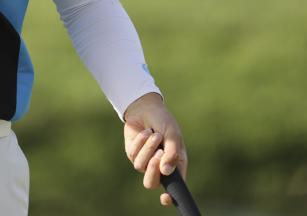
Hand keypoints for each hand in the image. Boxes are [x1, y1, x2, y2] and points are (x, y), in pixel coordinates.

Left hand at [123, 92, 187, 206]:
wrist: (147, 108)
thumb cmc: (164, 122)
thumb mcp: (173, 135)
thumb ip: (172, 153)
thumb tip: (165, 171)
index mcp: (174, 166)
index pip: (173, 188)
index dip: (169, 197)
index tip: (165, 198)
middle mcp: (159, 167)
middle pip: (151, 183)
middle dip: (153, 169)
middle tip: (158, 153)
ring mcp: (144, 161)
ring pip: (141, 166)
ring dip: (148, 148)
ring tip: (155, 134)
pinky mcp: (132, 153)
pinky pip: (133, 154)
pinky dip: (141, 141)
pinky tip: (146, 132)